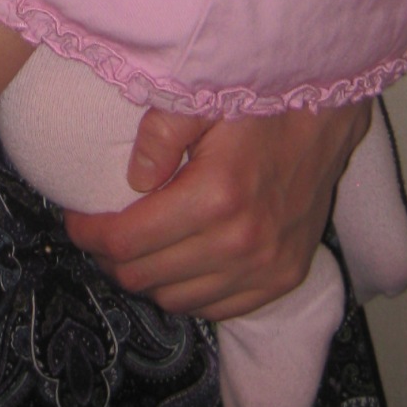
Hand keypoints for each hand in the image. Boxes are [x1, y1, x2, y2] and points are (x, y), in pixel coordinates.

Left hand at [64, 98, 371, 319]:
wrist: (330, 115)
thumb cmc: (263, 100)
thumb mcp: (206, 96)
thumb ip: (162, 131)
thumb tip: (132, 178)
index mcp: (216, 196)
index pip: (127, 240)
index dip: (89, 234)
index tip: (76, 219)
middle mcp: (243, 243)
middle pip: (145, 278)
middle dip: (110, 258)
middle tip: (99, 233)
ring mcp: (268, 267)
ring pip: (177, 300)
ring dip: (148, 277)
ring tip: (136, 245)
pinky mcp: (285, 278)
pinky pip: (217, 309)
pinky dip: (189, 292)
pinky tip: (179, 260)